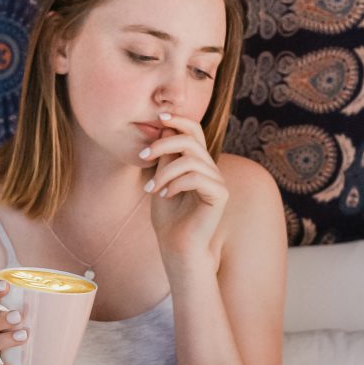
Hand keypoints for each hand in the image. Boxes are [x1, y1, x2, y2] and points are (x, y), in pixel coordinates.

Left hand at [140, 111, 229, 268]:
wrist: (176, 247)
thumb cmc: (167, 217)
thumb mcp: (161, 180)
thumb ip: (164, 157)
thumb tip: (164, 128)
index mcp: (198, 163)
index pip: (194, 131)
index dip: (179, 120)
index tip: (159, 118)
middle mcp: (211, 168)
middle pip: (191, 140)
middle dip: (163, 145)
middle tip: (143, 156)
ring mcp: (218, 181)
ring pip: (190, 159)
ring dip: (164, 171)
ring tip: (151, 188)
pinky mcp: (220, 194)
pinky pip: (197, 177)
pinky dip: (175, 184)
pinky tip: (164, 196)